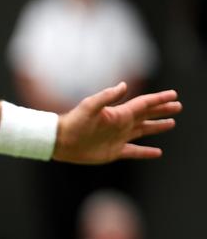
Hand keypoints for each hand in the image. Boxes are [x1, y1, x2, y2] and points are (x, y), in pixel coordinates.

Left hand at [54, 82, 181, 164]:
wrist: (60, 141)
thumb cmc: (73, 122)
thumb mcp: (89, 106)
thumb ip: (106, 97)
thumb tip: (124, 85)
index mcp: (119, 113)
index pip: (144, 104)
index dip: (159, 100)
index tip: (173, 95)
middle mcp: (121, 124)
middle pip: (147, 115)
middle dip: (162, 111)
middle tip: (178, 106)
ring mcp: (118, 138)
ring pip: (143, 131)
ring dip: (157, 127)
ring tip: (171, 123)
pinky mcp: (114, 151)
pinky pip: (134, 151)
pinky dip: (145, 152)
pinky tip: (157, 152)